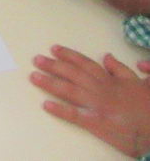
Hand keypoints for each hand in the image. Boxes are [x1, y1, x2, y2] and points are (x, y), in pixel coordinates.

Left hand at [31, 45, 149, 157]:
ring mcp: (97, 106)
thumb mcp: (142, 82)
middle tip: (36, 59)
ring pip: (70, 91)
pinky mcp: (96, 123)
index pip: (85, 63)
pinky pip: (75, 115)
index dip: (69, 55)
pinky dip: (60, 110)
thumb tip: (106, 55)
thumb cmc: (149, 106)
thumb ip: (122, 69)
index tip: (53, 49)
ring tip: (34, 76)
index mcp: (110, 81)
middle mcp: (100, 90)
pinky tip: (46, 105)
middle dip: (53, 66)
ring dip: (50, 83)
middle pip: (73, 74)